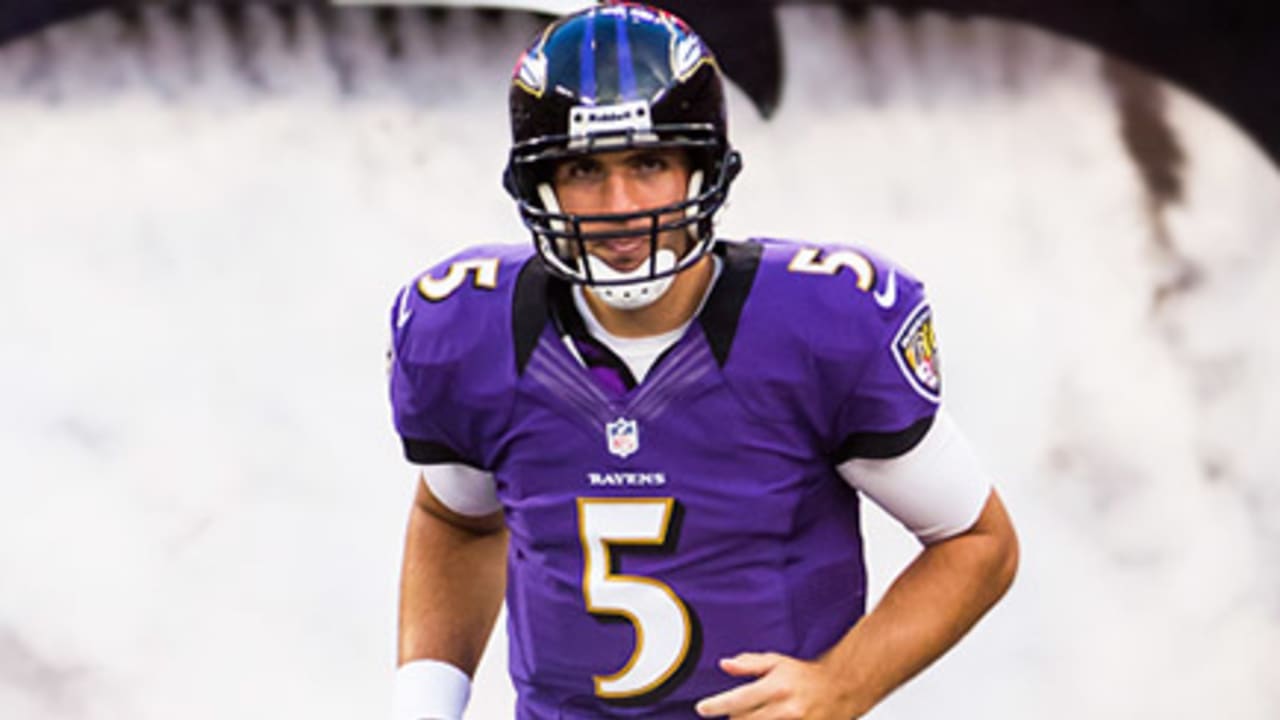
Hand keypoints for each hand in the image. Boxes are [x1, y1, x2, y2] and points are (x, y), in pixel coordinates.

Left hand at [693, 652, 858, 719]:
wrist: (840, 690)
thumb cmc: (805, 675)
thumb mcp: (776, 662)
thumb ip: (749, 664)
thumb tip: (725, 664)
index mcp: (776, 688)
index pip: (738, 700)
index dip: (716, 706)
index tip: (702, 708)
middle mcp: (785, 710)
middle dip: (733, 717)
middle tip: (734, 711)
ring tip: (750, 715)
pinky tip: (762, 718)